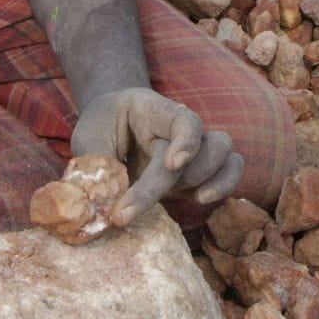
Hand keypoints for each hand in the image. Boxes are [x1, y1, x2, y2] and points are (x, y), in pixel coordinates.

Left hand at [71, 88, 243, 224]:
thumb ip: (97, 166)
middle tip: (131, 207)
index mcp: (153, 110)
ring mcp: (194, 147)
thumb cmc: (101, 127)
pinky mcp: (197, 170)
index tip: (171, 165)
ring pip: (226, 156)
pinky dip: (224, 186)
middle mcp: (181, 126)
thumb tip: (98, 203)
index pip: (184, 120)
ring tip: (176, 196)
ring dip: (205, 181)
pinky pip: (230, 172)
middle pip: (205, 146)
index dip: (185, 142)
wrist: (111, 122)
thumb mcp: (88, 139)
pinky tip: (200, 199)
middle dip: (180, 179)